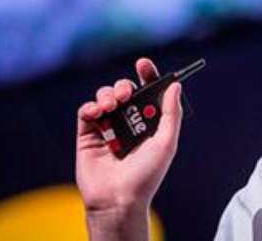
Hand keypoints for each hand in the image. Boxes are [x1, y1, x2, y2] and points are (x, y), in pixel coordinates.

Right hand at [76, 58, 182, 216]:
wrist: (118, 198)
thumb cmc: (146, 174)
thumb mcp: (166, 142)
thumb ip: (171, 113)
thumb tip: (175, 84)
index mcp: (150, 122)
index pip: (149, 91)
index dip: (146, 75)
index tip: (142, 64)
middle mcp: (130, 121)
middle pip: (126, 90)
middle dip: (125, 85)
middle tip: (127, 93)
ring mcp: (108, 126)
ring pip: (106, 96)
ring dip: (109, 94)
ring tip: (113, 106)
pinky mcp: (88, 134)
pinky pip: (87, 111)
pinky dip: (90, 106)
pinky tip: (97, 112)